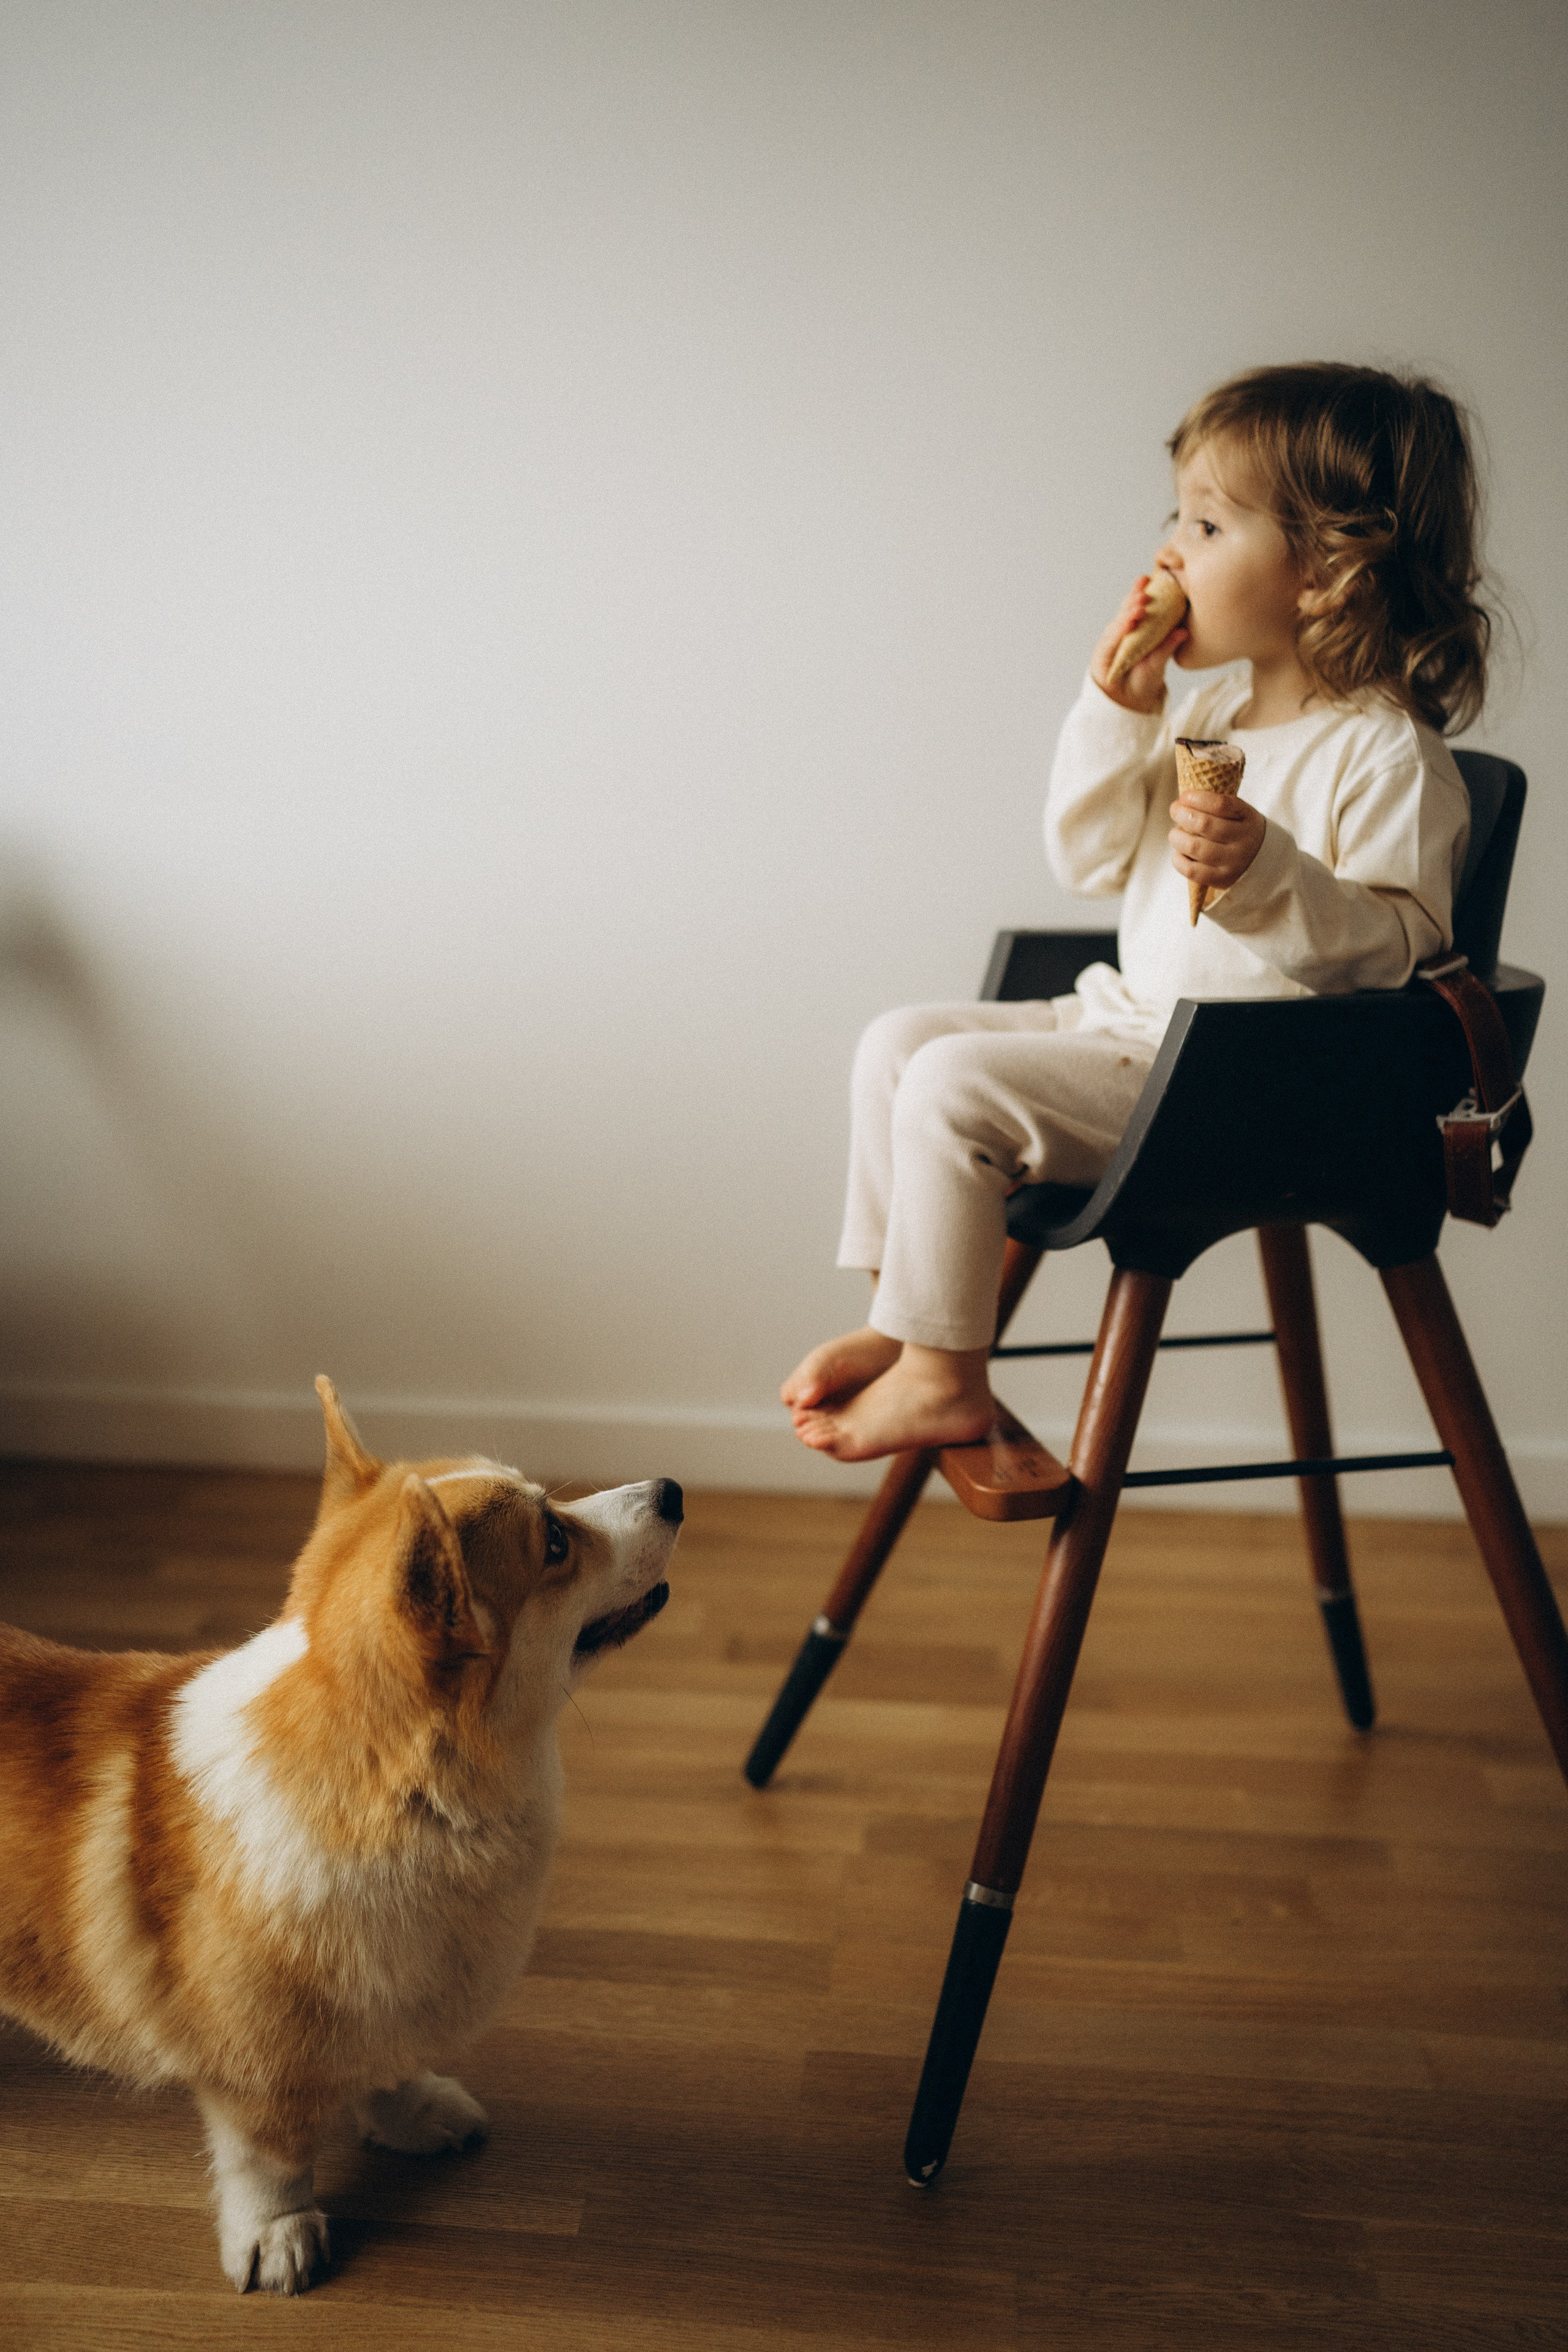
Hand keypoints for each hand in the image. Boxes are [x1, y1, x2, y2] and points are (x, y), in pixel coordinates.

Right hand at [1091, 577, 1187, 714]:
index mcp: (1140, 629)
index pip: (1141, 606)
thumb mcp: (1159, 662)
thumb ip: (1168, 646)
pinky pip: (1111, 638)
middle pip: (1128, 608)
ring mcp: (1113, 640)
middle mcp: (1125, 631)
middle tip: (1146, 588)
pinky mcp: (1103, 651)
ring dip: (1128, 612)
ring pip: (1120, 620)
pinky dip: (1119, 630)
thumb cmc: (1144, 679)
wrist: (1128, 701)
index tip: (1152, 578)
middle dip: (1135, 596)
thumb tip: (1184, 631)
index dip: (1144, 591)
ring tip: (1140, 606)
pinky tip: (1128, 623)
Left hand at [1169, 790, 1265, 899]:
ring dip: (1177, 837)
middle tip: (1175, 811)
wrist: (1264, 863)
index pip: (1220, 804)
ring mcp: (1232, 863)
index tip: (1184, 796)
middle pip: (1205, 825)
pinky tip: (1179, 853)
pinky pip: (1192, 870)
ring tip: (1176, 833)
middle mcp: (1243, 842)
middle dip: (1183, 815)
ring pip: (1196, 847)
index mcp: (1248, 819)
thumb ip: (1217, 806)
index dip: (1197, 798)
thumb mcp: (1240, 814)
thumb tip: (1182, 802)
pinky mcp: (1221, 880)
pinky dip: (1178, 859)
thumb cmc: (1241, 832)